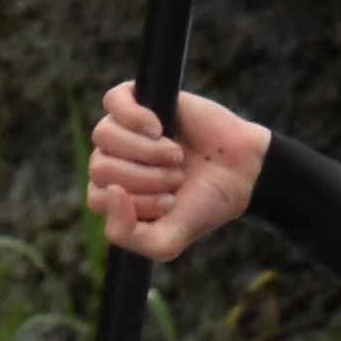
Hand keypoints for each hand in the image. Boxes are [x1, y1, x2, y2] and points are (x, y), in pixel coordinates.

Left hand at [84, 84, 265, 266]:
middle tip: (178, 178)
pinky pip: (113, 100)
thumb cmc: (202, 205)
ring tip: (175, 156)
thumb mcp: (166, 241)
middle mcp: (113, 160)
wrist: (242, 172)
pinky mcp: (140, 99)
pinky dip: (135, 117)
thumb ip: (127, 236)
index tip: (171, 202)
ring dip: (146, 151)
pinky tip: (159, 128)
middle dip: (145, 178)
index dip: (137, 202)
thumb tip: (111, 191)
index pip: (98, 198)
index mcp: (112, 194)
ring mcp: (123, 129)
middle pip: (100, 167)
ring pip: (104, 136)